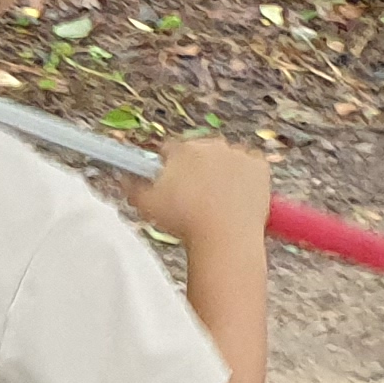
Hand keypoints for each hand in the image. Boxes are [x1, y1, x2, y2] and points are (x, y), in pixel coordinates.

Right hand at [127, 138, 271, 250]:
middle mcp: (211, 145)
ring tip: (218, 200)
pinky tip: (238, 197)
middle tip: (194, 195)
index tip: (170, 181)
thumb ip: (131, 186)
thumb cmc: (184, 222)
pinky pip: (251, 166)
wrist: (225, 238)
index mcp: (182, 149)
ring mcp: (238, 154)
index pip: (170, 149)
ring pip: (226, 159)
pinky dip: (246, 178)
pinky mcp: (259, 166)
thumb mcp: (145, 205)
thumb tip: (124, 177)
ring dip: (222, 172)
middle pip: (199, 151)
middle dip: (196, 168)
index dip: (168, 166)